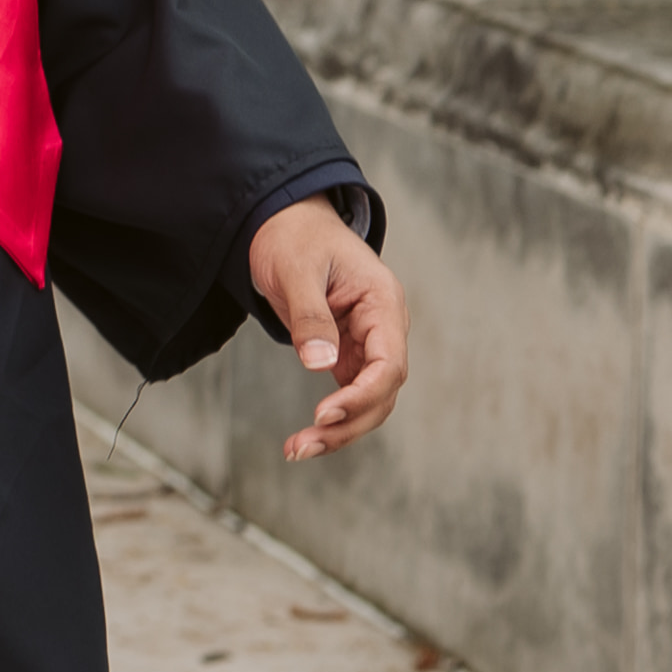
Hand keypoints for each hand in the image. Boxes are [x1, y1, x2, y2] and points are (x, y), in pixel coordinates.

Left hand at [249, 196, 406, 458]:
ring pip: (367, 400)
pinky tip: (306, 438)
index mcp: (383, 305)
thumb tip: (319, 365)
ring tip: (296, 450)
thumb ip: (309, 315)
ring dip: (339, 429)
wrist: (283, 221)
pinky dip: (331, 417)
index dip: (362, 395)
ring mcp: (367, 344)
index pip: (389, 364)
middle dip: (347, 424)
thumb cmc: (293, 238)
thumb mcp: (296, 269)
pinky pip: (348, 393)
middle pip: (381, 392)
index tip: (324, 414)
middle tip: (302, 446)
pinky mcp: (346, 352)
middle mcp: (384, 329)